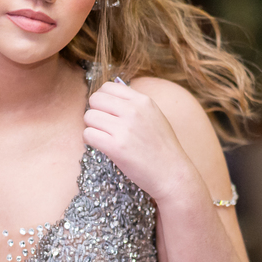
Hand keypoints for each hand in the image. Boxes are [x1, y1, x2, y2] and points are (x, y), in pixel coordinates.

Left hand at [82, 79, 197, 201]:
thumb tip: (109, 97)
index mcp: (143, 101)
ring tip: (104, 137)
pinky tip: (101, 146)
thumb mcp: (154, 116)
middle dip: (95, 112)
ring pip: (88, 116)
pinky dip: (90, 140)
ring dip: (92, 127)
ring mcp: (124, 128)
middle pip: (95, 99)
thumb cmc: (162, 148)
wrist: (173, 174)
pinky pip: (88, 134)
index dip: (102, 100)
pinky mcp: (115, 147)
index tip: (106, 112)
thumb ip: (135, 105)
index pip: (107, 87)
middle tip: (103, 126)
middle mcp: (133, 111)